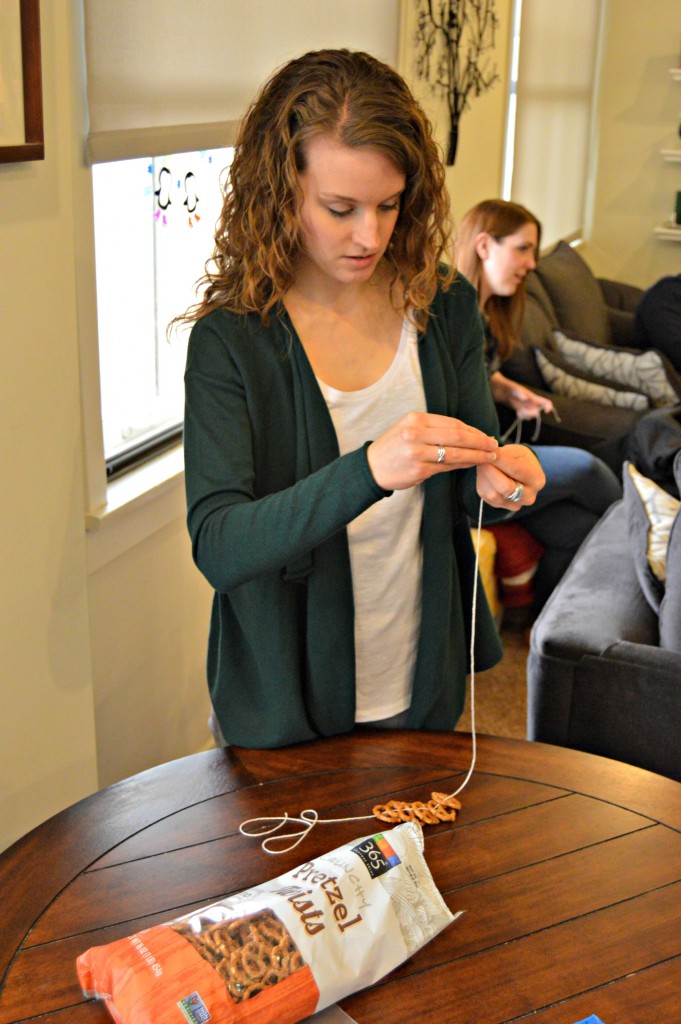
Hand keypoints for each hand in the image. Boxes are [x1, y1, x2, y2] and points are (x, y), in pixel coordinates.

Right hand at [367, 411, 498, 490]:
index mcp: (416, 419)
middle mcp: (416, 433)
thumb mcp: (409, 429)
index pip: (452, 423)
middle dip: (480, 441)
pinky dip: (463, 465)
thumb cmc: (393, 448)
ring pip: (456, 452)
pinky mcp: (419, 470)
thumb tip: (465, 433)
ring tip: (490, 457)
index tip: (485, 435)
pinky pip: (447, 466)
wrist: (371, 467)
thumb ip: (433, 429)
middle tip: (494, 445)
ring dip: (476, 455)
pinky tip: (472, 465)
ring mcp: (417, 452)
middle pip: (458, 435)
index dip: (473, 430)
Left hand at [475, 443, 544, 509]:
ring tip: (484, 464)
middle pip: (505, 488)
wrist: (518, 471)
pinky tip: (484, 473)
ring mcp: (514, 505)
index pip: (516, 471)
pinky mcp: (499, 505)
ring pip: (493, 494)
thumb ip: (503, 454)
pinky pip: (486, 495)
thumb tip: (488, 454)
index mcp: (537, 480)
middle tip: (483, 459)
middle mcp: (528, 497)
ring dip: (484, 477)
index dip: (500, 461)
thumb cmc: (519, 459)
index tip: (489, 452)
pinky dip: (482, 482)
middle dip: (490, 471)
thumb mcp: (515, 452)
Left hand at [490, 371, 553, 418]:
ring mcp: (527, 408)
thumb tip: (526, 398)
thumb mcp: (515, 389)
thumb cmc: (510, 388)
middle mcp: (532, 403)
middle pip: (537, 412)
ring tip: (519, 411)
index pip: (546, 403)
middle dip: (532, 414)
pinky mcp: (521, 411)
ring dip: (526, 416)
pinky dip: (522, 417)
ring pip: (531, 416)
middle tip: (523, 411)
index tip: (546, 411)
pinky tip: (518, 413)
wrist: (501, 391)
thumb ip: (520, 393)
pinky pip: (524, 417)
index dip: (549, 407)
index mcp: (534, 398)